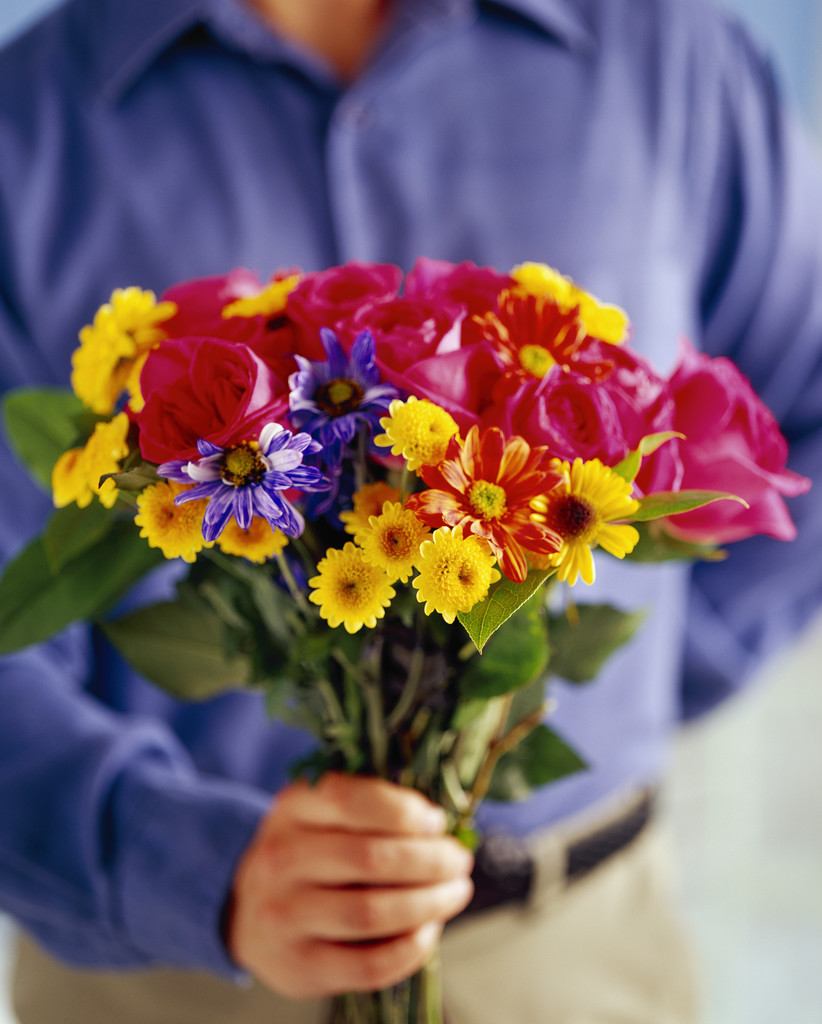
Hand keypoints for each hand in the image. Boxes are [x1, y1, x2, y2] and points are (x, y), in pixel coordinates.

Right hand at [226, 772, 473, 998]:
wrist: (250, 913)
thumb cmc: (309, 853)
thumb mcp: (323, 812)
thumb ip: (372, 805)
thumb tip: (439, 822)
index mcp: (293, 809)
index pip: (351, 800)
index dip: (404, 810)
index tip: (437, 821)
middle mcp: (280, 859)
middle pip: (371, 859)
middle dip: (431, 860)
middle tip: (459, 860)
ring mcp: (285, 916)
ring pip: (372, 912)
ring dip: (428, 903)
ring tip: (454, 892)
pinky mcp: (300, 967)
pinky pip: (369, 964)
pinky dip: (410, 949)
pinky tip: (428, 930)